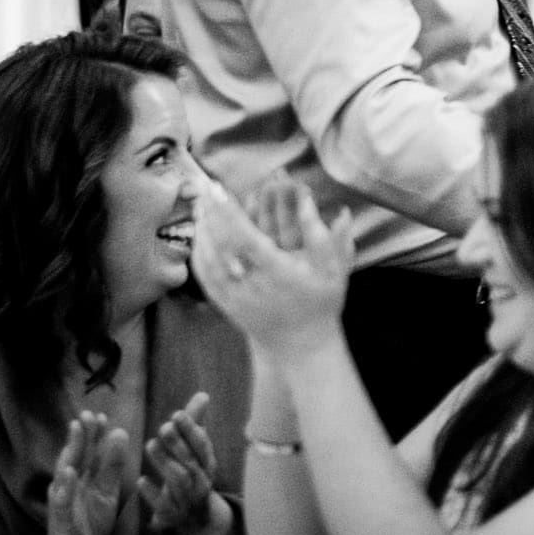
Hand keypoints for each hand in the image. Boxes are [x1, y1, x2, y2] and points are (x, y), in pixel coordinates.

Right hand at [46, 412, 133, 534]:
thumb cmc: (91, 519)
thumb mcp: (107, 490)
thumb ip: (112, 464)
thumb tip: (119, 431)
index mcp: (83, 478)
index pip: (88, 452)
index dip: (94, 434)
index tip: (102, 415)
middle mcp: (70, 485)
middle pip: (75, 455)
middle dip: (80, 435)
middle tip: (86, 414)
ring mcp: (63, 500)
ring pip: (64, 472)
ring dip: (70, 451)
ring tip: (76, 430)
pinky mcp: (60, 518)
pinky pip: (61, 500)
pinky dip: (64, 486)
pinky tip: (69, 471)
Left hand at [137, 392, 221, 534]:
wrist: (196, 520)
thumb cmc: (192, 477)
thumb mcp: (195, 453)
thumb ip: (195, 424)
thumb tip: (203, 394)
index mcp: (207, 464)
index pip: (203, 445)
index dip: (191, 429)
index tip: (176, 414)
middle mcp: (202, 482)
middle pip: (192, 461)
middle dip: (178, 443)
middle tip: (162, 427)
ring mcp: (188, 500)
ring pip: (180, 481)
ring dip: (166, 462)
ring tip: (150, 445)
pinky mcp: (173, 517)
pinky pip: (165, 507)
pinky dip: (153, 495)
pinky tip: (142, 480)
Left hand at [192, 179, 354, 365]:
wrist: (300, 346)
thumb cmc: (320, 303)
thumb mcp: (334, 271)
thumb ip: (325, 237)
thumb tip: (316, 203)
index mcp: (280, 274)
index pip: (247, 239)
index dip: (230, 214)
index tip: (220, 190)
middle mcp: (253, 286)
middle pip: (221, 246)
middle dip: (211, 215)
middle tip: (205, 188)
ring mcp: (236, 298)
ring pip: (208, 260)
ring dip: (203, 230)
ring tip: (202, 205)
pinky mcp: (225, 305)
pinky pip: (205, 276)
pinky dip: (199, 252)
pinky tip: (201, 234)